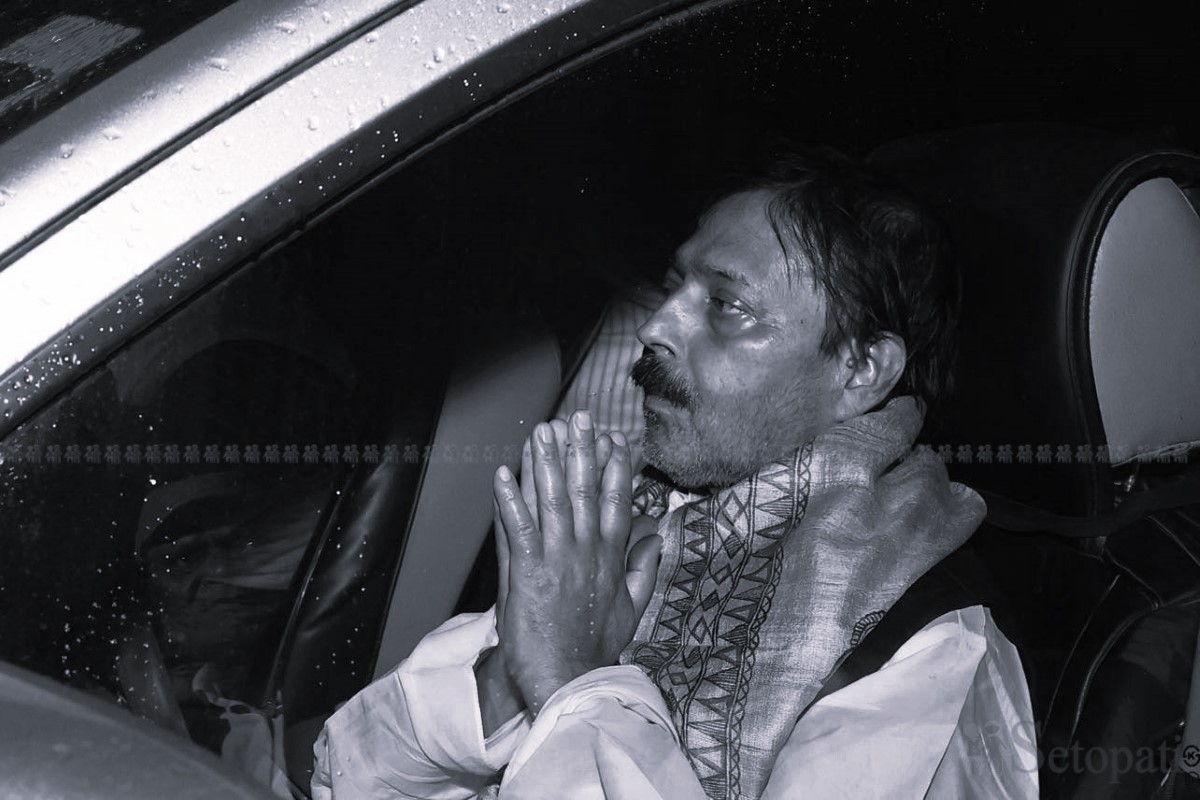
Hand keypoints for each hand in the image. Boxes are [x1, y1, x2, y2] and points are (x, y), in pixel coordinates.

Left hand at [478, 416, 614, 733]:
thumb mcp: (632, 609)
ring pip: (551, 501)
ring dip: (544, 463)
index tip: (614, 437)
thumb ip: (644, 569)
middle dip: (580, 451)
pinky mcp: (528, 573)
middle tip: (578, 418)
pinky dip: (508, 500)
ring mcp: (558, 560)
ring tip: (541, 432)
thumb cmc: (596, 650)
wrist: (568, 682)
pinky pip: (517, 528)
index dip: (614, 466)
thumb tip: (658, 538)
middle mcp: (587, 552)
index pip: (617, 501)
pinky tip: (502, 474)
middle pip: (585, 491)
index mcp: (611, 559)